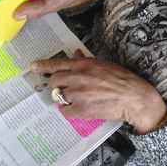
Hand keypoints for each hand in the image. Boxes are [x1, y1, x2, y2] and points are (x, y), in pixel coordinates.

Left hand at [31, 50, 166, 134]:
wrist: (133, 97)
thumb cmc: (121, 79)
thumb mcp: (103, 64)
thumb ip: (86, 61)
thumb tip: (76, 54)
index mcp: (83, 65)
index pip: (57, 64)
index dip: (43, 66)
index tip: (33, 67)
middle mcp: (77, 77)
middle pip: (54, 81)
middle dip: (58, 85)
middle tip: (66, 88)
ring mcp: (78, 94)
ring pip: (59, 96)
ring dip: (66, 98)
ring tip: (80, 99)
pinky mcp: (81, 109)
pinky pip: (65, 110)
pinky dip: (71, 110)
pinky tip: (82, 108)